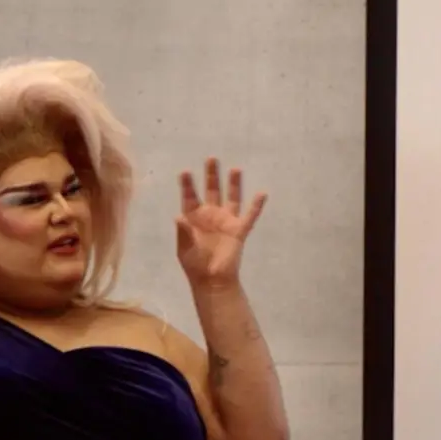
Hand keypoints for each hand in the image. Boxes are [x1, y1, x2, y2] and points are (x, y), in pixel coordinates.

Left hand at [176, 158, 266, 287]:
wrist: (212, 281)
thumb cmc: (195, 265)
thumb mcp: (184, 249)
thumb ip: (183, 232)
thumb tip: (178, 217)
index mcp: (194, 218)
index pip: (190, 197)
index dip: (187, 185)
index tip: (185, 172)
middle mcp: (211, 215)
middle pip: (212, 190)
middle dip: (211, 175)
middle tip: (212, 158)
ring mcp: (226, 221)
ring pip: (232, 198)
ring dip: (233, 184)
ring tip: (235, 169)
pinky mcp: (239, 231)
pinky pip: (250, 216)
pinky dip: (256, 206)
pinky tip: (262, 194)